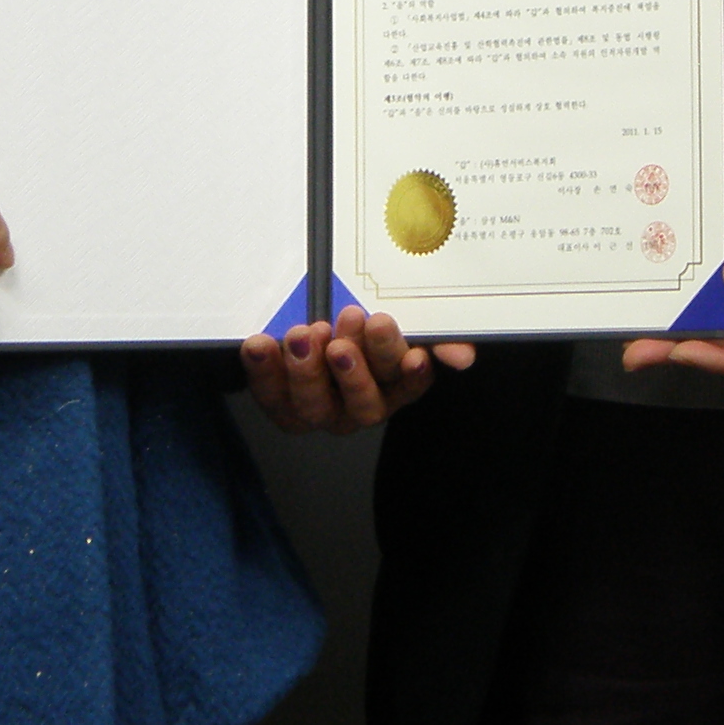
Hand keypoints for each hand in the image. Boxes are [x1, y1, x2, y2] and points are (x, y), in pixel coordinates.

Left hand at [238, 305, 475, 433]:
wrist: (309, 316)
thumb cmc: (362, 318)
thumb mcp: (402, 314)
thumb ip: (436, 334)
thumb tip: (462, 357)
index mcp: (397, 384)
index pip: (409, 385)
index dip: (412, 375)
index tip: (415, 356)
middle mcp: (361, 405)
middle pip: (364, 402)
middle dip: (358, 368)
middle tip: (354, 321)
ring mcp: (321, 410)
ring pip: (316, 407)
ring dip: (309, 371)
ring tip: (305, 334)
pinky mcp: (283, 406)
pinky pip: (271, 397)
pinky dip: (264, 372)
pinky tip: (261, 344)